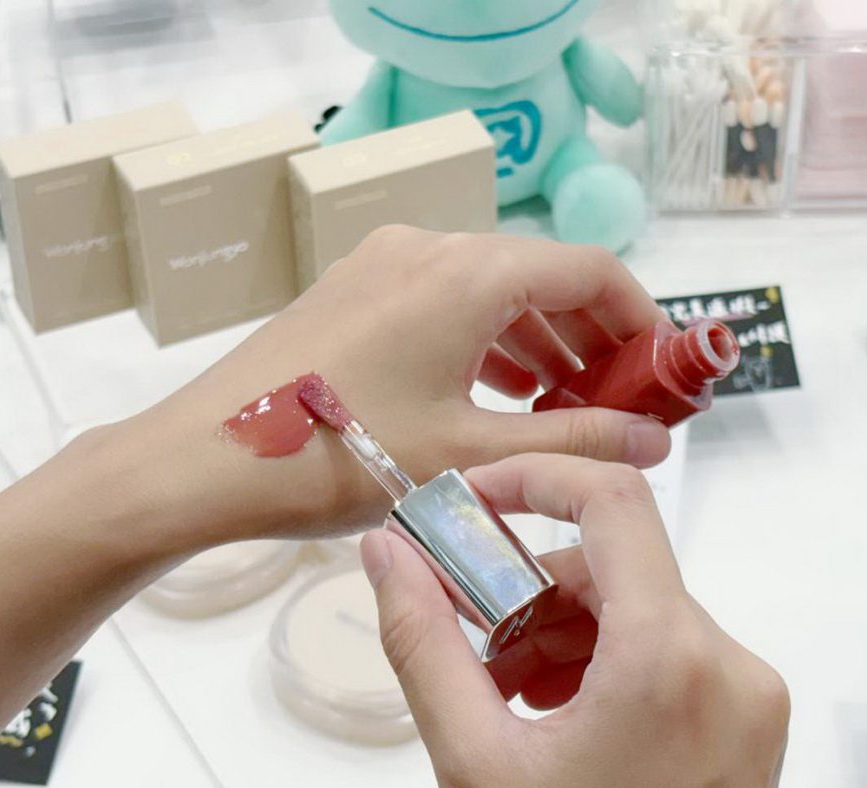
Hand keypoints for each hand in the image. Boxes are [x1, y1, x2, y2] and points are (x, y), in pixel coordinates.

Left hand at [112, 226, 671, 549]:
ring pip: (491, 290)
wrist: (202, 460)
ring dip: (539, 344)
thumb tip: (656, 444)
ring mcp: (385, 263)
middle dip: (591, 338)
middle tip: (619, 405)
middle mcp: (431, 248)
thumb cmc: (338, 455)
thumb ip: (576, 441)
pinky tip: (496, 396)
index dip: (640, 318)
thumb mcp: (470, 454)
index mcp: (469, 273)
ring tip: (565, 409)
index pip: (590, 269)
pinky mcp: (354, 289)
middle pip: (541, 276)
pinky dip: (486, 342)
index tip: (664, 375)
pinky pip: (445, 301)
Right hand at [359, 454, 789, 787]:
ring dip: (568, 633)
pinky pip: (672, 652)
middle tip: (476, 645)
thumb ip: (424, 644)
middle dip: (534, 591)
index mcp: (667, 659)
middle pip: (618, 565)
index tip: (477, 496)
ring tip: (512, 700)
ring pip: (643, 610)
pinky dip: (610, 663)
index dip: (537, 477)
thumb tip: (385, 554)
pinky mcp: (752, 722)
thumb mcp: (475, 764)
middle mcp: (728, 663)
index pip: (614, 501)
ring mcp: (750, 695)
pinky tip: (562, 719)